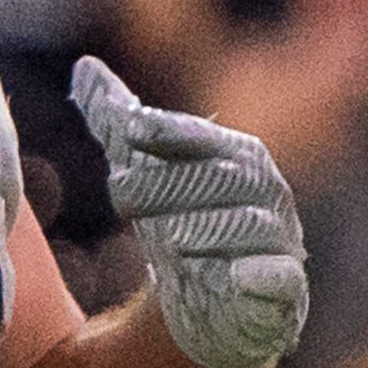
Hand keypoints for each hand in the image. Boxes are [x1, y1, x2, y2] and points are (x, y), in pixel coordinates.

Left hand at [72, 56, 307, 367]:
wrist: (223, 300)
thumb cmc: (186, 220)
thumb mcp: (149, 172)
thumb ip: (119, 123)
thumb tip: (83, 67)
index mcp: (237, 156)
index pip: (201, 138)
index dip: (166, 132)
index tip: (127, 129)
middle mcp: (264, 192)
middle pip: (217, 179)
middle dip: (167, 183)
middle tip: (117, 192)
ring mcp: (278, 241)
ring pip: (246, 227)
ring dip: (207, 230)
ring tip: (169, 240)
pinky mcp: (284, 292)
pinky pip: (279, 279)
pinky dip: (261, 276)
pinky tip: (233, 278)